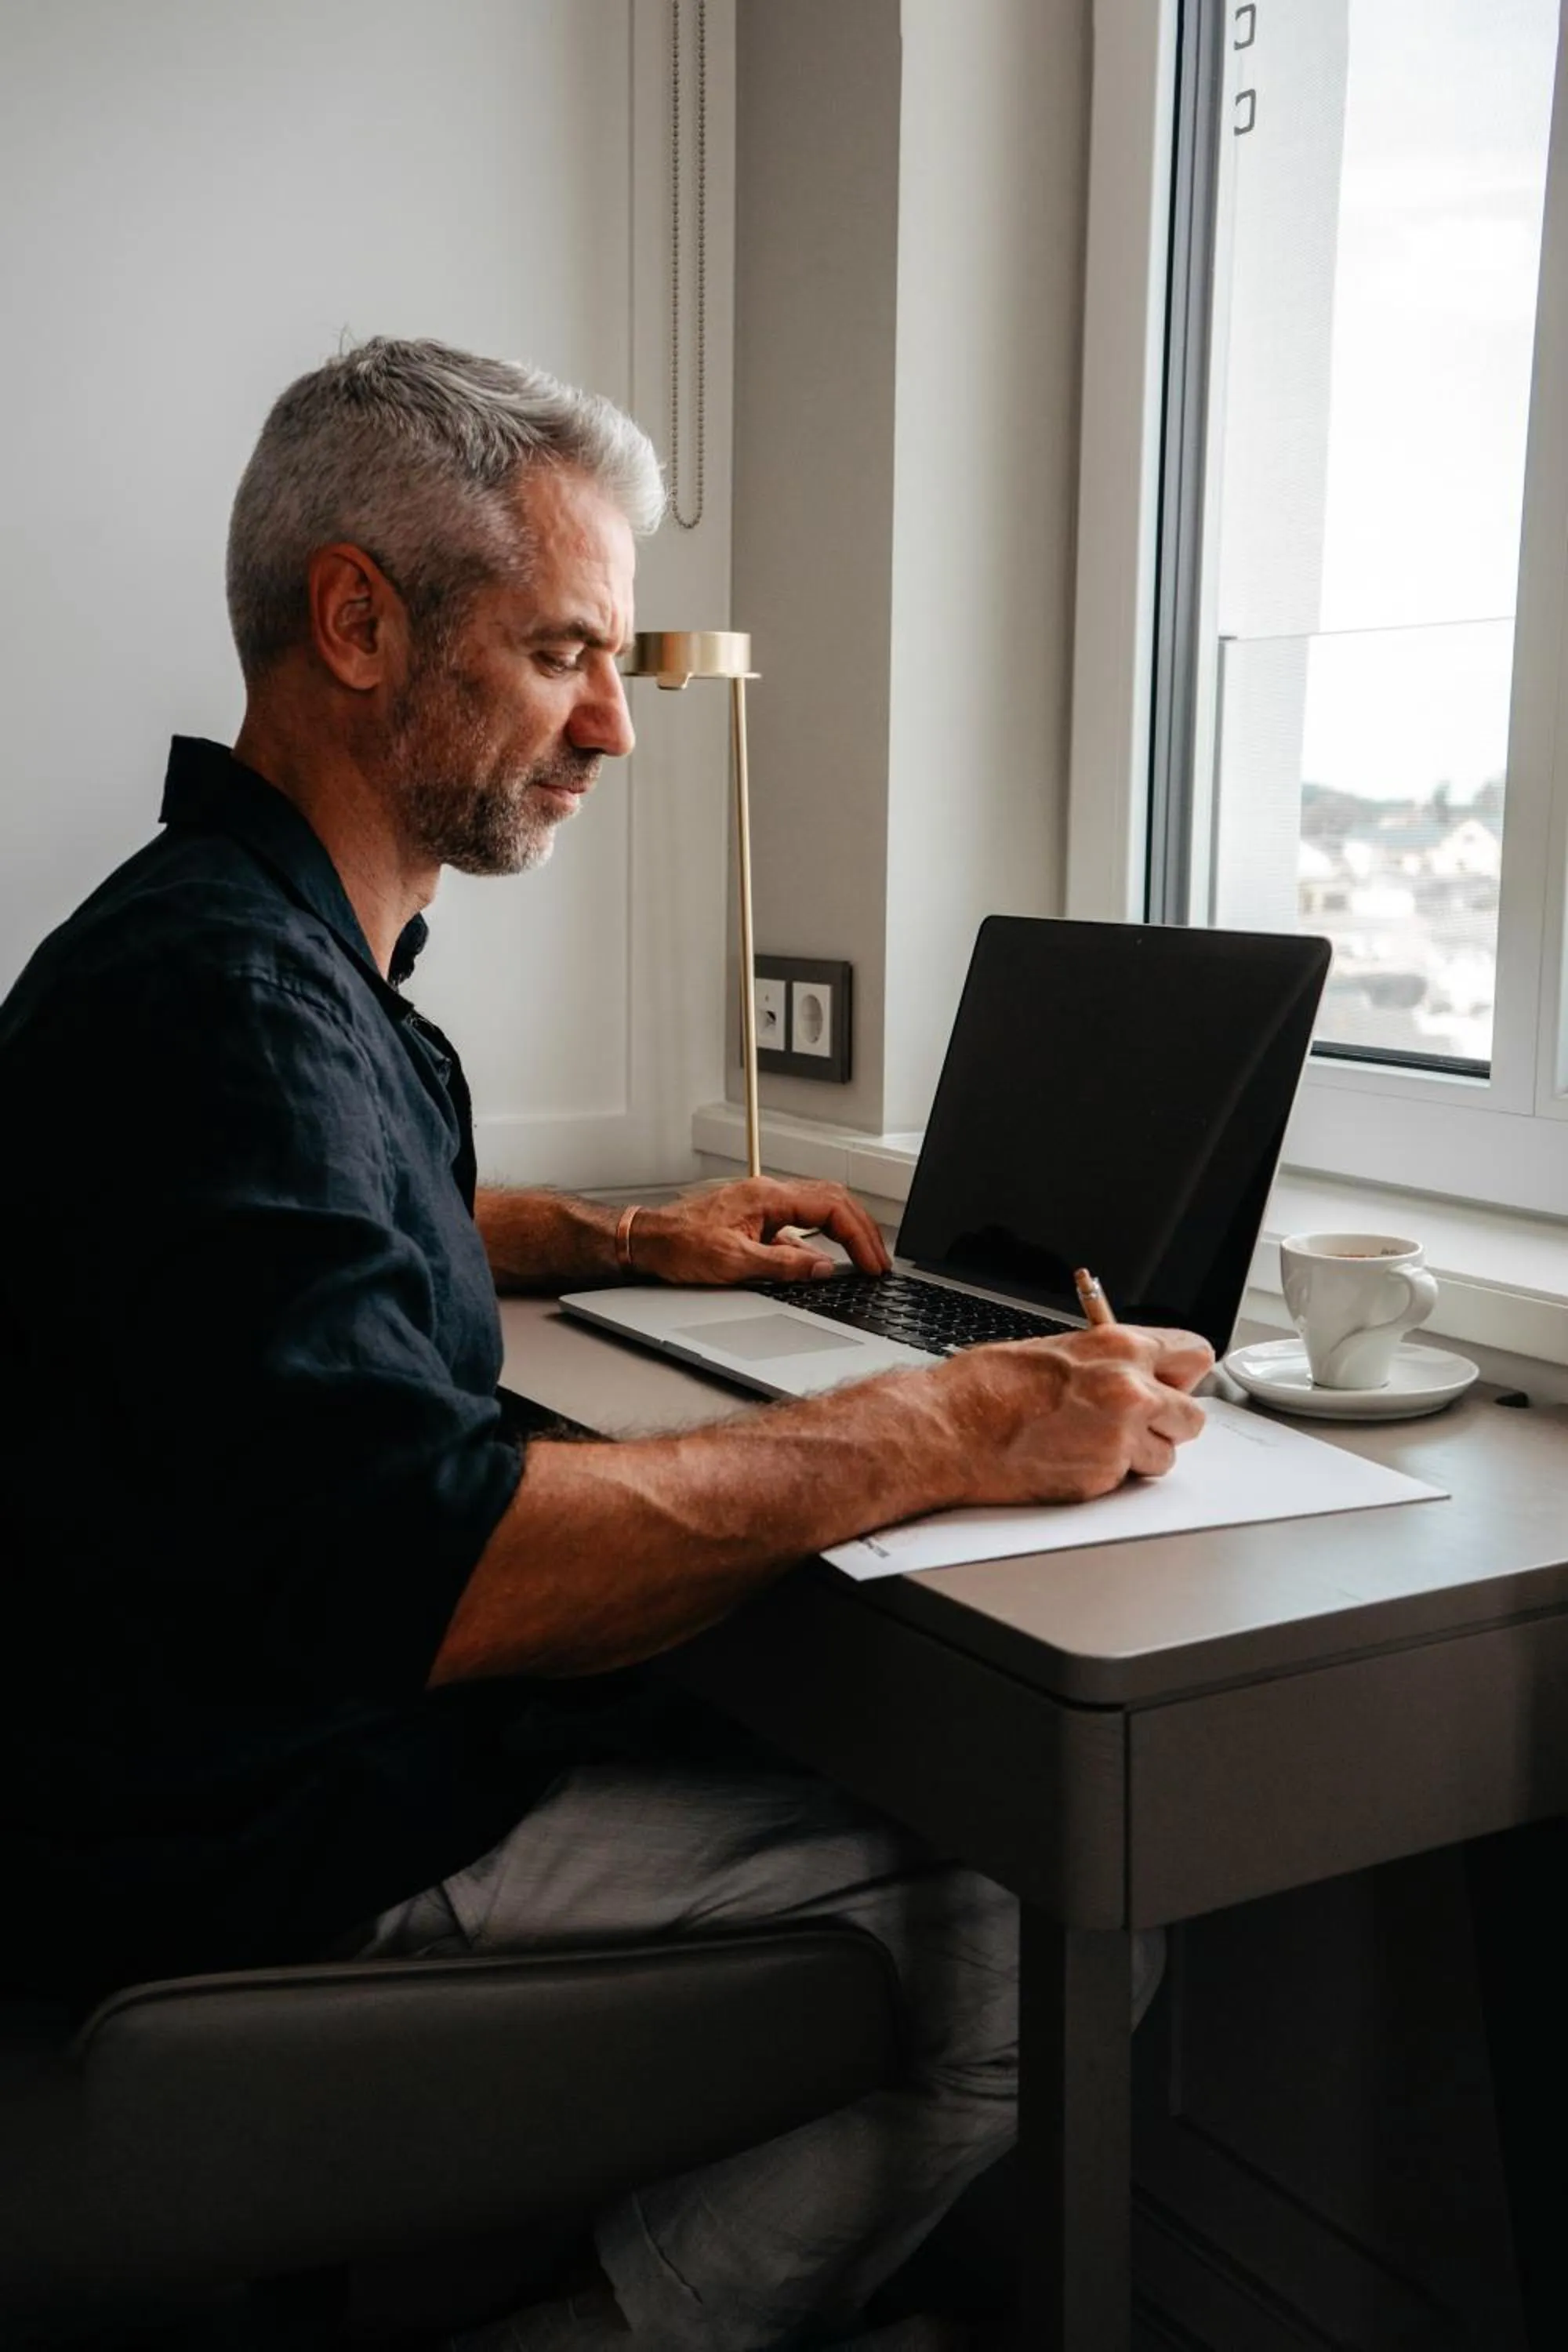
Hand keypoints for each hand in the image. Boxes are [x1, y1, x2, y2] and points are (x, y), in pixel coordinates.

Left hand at [629, 1178, 890, 1285]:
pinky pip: (797, 1228)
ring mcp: (763, 1207)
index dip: (860, 1236)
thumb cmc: (677, 1245)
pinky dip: (816, 1246)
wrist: (645, 1241)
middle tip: (878, 1262)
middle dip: (862, 1231)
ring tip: (861, 1263)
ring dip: (843, 1236)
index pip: (833, 1206)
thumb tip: (823, 1269)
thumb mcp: (733, 1263)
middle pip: (834, 1202)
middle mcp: (768, 1195)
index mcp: (768, 1197)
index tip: (873, 1263)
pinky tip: (818, 1268)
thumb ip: (782, 1266)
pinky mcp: (755, 1222)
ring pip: (818, 1212)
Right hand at [932, 1323, 1213, 1504]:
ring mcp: (1118, 1438)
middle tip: (1134, 1422)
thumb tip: (1137, 1371)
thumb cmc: (984, 1387)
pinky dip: (1108, 1476)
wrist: (948, 1429)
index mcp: (1118, 1347)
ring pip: (1166, 1456)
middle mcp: (1129, 1391)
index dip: (1180, 1375)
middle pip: (1192, 1416)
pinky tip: (1071, 1459)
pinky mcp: (1102, 1478)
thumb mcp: (1056, 1349)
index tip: (1171, 1382)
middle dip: (1167, 1421)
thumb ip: (1108, 1360)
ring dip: (1141, 1454)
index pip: (1195, 1355)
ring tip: (1094, 1443)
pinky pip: (1128, 1482)